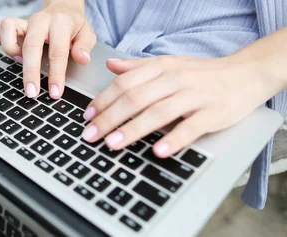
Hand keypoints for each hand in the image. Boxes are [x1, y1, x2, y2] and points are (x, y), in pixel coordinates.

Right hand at [0, 0, 94, 98]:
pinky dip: (0, 41)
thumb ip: (84, 46)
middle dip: (30, 72)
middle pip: (30, 46)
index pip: (57, 51)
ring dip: (11, 50)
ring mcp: (25, 21)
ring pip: (7, 29)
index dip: (56, 74)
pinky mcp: (13, 24)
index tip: (54, 92)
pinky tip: (14, 54)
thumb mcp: (86, 34)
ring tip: (20, 62)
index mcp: (61, 23)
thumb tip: (82, 59)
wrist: (62, 9)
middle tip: (31, 93)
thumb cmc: (73, 25)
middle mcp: (40, 20)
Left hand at [81, 56, 283, 157]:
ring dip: (132, 129)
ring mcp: (194, 96)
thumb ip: (138, 67)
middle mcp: (175, 79)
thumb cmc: (202, 73)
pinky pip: (190, 127)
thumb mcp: (169, 64)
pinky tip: (158, 151)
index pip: (125, 83)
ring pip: (158, 113)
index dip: (103, 100)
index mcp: (161, 67)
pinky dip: (174, 139)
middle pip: (135, 99)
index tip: (87, 116)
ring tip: (113, 144)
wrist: (246, 74)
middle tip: (91, 135)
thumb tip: (110, 66)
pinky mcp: (213, 113)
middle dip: (109, 118)